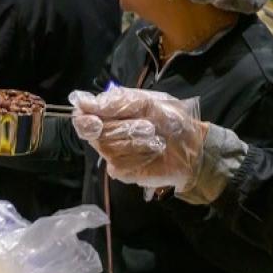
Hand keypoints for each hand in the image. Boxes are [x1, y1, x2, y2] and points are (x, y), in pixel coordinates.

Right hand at [69, 87, 206, 190]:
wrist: (191, 144)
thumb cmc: (168, 118)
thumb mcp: (145, 101)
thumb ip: (114, 102)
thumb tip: (81, 102)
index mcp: (107, 113)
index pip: (81, 115)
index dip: (85, 118)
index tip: (96, 120)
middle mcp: (104, 134)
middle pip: (93, 133)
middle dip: (124, 128)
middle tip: (148, 127)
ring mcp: (111, 154)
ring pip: (107, 148)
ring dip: (136, 142)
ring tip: (155, 139)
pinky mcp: (121, 171)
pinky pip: (119, 164)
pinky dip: (140, 156)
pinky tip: (152, 153)